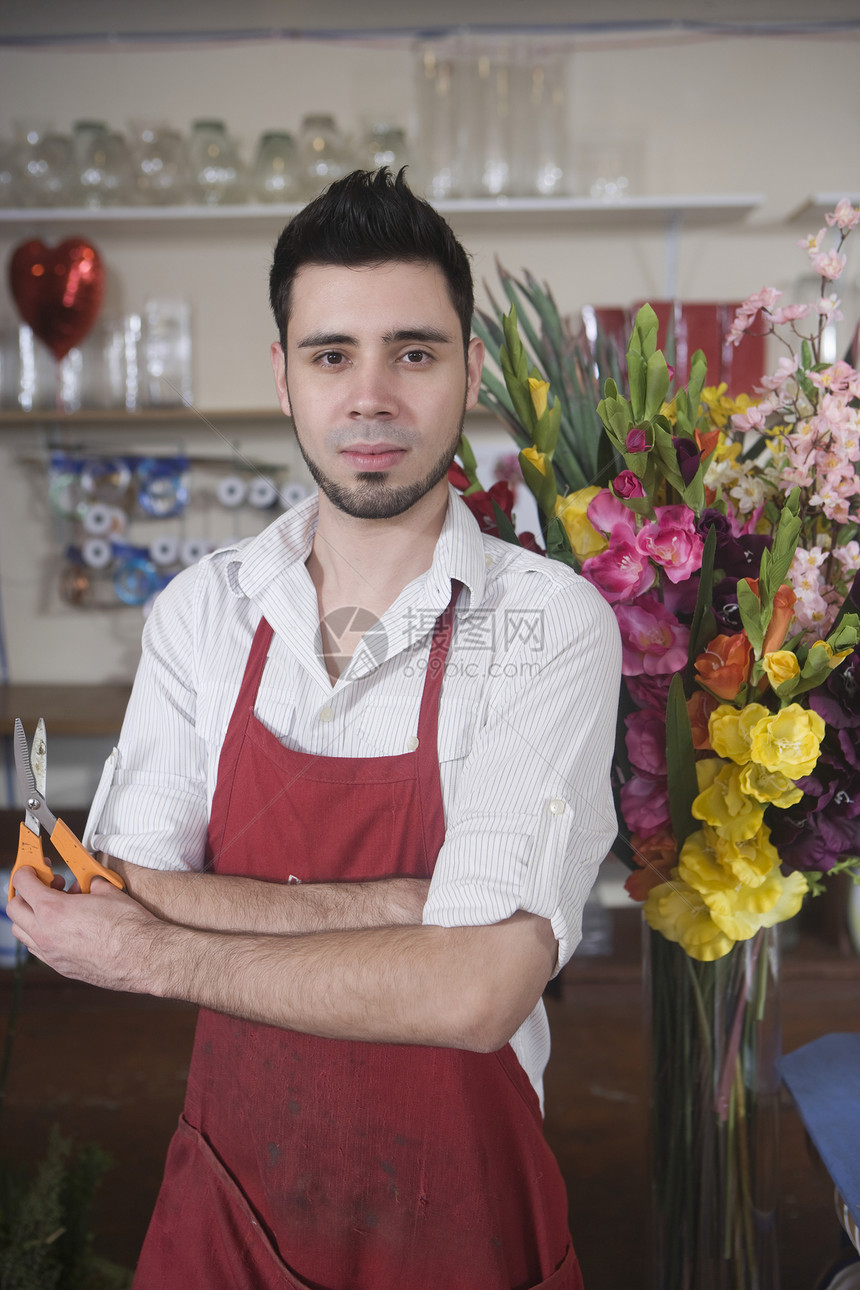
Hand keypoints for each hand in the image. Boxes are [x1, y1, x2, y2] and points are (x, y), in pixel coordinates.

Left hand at [6, 865, 165, 994]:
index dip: (27, 870)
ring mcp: (51, 954)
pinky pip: (38, 949)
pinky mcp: (61, 967)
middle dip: (26, 893)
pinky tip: (63, 927)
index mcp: (53, 910)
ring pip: (22, 932)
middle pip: (14, 909)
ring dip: (31, 916)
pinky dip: (42, 934)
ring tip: (55, 908)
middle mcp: (45, 934)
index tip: (35, 867)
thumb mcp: (107, 891)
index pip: (23, 883)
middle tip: (47, 885)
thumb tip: (89, 882)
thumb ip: (90, 884)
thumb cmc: (128, 926)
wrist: (142, 956)